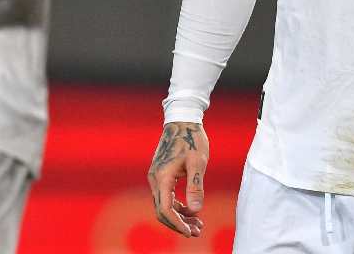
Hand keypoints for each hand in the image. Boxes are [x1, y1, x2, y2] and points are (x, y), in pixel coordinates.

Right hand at [147, 122, 208, 237]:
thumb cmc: (192, 139)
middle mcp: (155, 180)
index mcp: (162, 178)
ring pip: (165, 205)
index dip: (177, 224)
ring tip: (198, 224)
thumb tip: (195, 210)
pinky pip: (166, 197)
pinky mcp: (161, 175)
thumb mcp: (198, 163)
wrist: (182, 120)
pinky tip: (191, 210)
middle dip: (179, 224)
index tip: (190, 232)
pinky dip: (178, 206)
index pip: (165, 210)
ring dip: (180, 216)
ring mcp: (157, 178)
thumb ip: (195, 187)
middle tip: (197, 231)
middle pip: (163, 211)